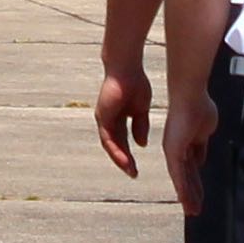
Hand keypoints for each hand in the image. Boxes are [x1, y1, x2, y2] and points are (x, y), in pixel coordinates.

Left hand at [93, 60, 152, 177]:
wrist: (126, 68)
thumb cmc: (134, 83)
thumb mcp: (141, 109)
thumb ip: (140, 125)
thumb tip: (141, 143)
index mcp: (119, 119)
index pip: (123, 142)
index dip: (129, 155)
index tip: (137, 168)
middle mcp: (109, 121)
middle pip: (115, 146)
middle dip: (124, 161)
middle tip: (133, 174)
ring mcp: (104, 119)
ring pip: (110, 145)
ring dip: (120, 159)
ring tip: (130, 170)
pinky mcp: (103, 116)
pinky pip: (107, 137)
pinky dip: (115, 149)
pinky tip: (124, 159)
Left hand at [165, 89, 217, 217]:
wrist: (190, 95)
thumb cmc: (198, 106)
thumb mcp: (204, 129)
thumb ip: (201, 144)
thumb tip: (203, 155)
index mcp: (185, 143)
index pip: (192, 166)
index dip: (196, 181)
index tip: (200, 194)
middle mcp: (177, 149)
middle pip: (187, 176)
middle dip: (193, 193)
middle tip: (195, 208)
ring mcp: (174, 151)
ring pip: (181, 180)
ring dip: (188, 197)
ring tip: (192, 211)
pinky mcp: (173, 152)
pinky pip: (178, 175)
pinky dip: (183, 190)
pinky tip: (186, 202)